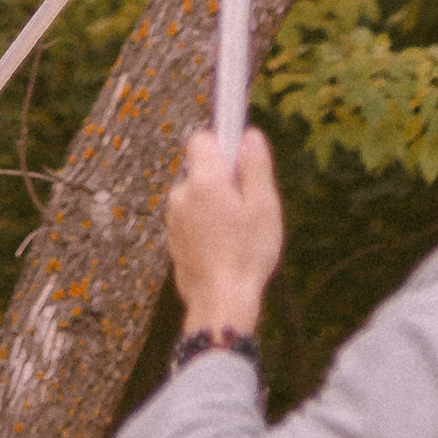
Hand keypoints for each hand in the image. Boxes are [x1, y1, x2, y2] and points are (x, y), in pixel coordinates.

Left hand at [165, 125, 283, 336]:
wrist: (221, 302)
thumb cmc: (246, 254)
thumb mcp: (264, 206)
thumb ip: (255, 166)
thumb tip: (249, 136)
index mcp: (204, 180)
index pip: (202, 139)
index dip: (222, 143)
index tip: (239, 156)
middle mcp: (182, 195)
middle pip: (202, 170)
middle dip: (223, 180)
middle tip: (248, 206)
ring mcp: (174, 220)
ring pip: (197, 198)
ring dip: (215, 206)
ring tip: (238, 234)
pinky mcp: (174, 241)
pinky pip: (192, 221)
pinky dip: (206, 227)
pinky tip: (225, 249)